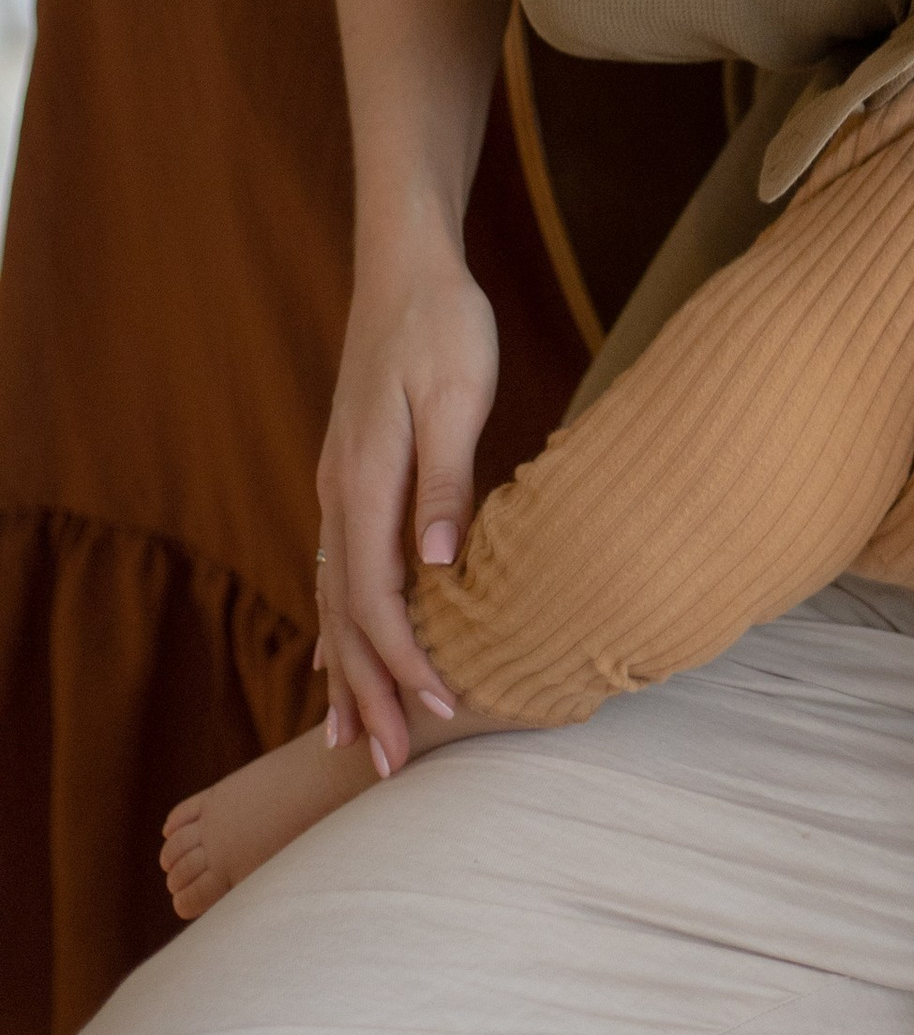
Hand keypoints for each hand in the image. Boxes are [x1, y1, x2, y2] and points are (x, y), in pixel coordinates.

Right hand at [315, 237, 497, 769]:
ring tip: (352, 740)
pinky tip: (335, 659)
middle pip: (345, 616)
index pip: (376, 597)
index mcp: (365, 481)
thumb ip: (447, 479)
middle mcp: (339, 494)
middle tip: (389, 768)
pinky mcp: (349, 477)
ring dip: (346, 672)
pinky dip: (337, 625)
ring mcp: (337, 487)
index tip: (441, 710)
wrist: (404, 266)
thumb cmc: (443, 323)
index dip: (402, 662)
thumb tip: (438, 565)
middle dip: (366, 695)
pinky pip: (336, 571)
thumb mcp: (458, 392)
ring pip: (333, 600)